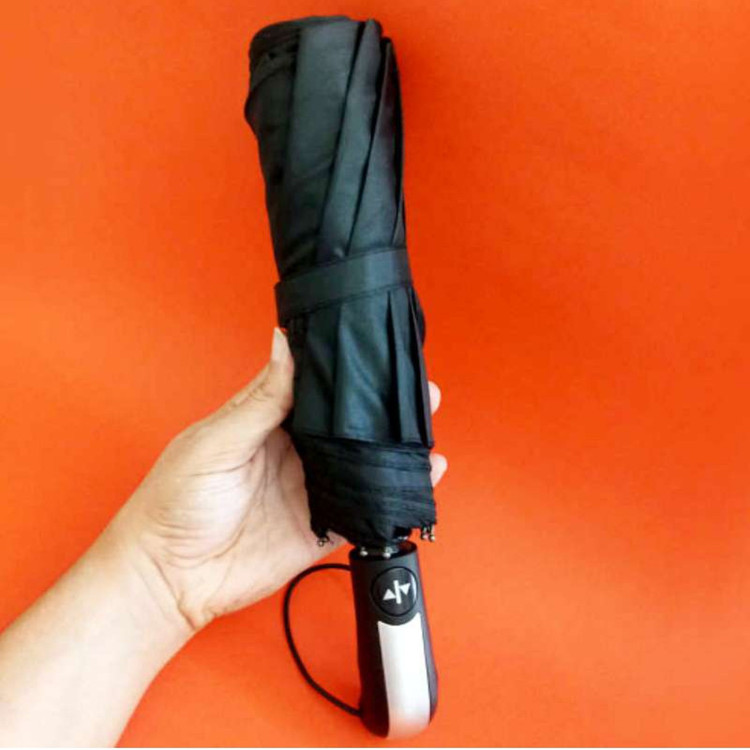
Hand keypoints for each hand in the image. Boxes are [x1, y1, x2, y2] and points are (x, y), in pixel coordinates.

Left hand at [114, 329, 446, 631]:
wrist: (169, 578)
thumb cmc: (176, 502)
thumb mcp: (216, 442)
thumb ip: (260, 399)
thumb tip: (283, 342)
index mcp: (266, 420)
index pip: (314, 386)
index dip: (345, 369)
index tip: (378, 350)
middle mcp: (294, 451)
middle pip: (347, 423)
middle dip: (382, 406)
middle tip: (420, 388)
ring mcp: (310, 488)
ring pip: (362, 461)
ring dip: (393, 446)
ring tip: (427, 426)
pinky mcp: (320, 527)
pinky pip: (364, 507)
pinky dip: (392, 494)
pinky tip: (422, 476)